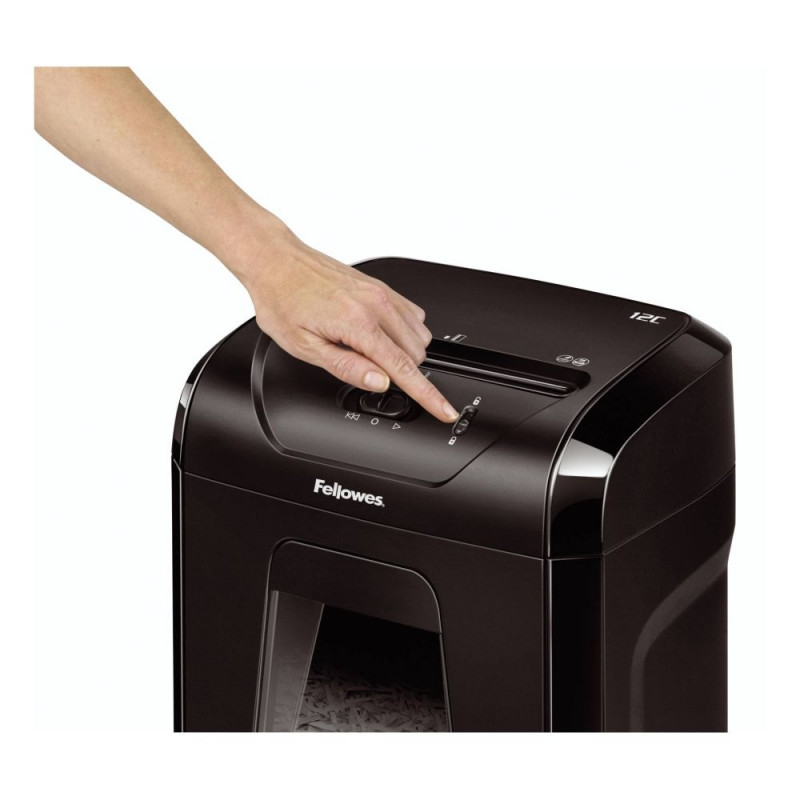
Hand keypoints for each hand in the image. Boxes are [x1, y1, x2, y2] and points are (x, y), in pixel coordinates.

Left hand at [225, 212, 458, 422]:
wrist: (277, 261)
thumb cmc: (283, 301)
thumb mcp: (305, 347)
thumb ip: (347, 367)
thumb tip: (380, 383)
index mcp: (358, 324)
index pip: (404, 369)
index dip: (428, 396)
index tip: (445, 411)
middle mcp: (376, 304)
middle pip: (414, 355)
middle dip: (399, 371)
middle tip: (362, 366)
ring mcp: (382, 293)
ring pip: (419, 337)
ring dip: (402, 352)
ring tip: (364, 348)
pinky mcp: (383, 286)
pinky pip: (413, 316)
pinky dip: (403, 332)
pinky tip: (376, 333)